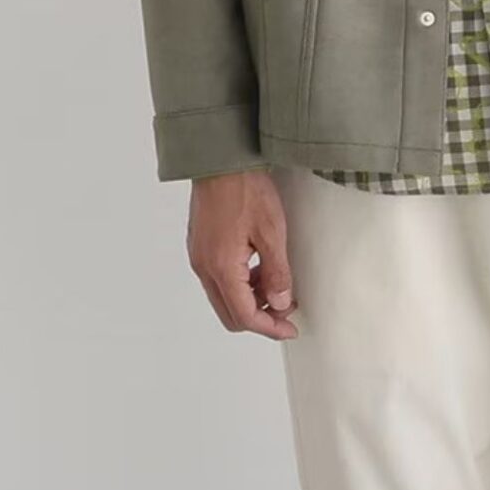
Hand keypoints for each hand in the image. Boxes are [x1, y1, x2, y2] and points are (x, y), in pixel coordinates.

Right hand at [186, 168, 298, 338]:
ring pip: (224, 298)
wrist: (220, 160)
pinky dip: (240, 285)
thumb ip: (276, 272)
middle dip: (260, 317)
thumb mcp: (272, 232)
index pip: (245, 316)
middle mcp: (204, 268)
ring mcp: (199, 257)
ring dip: (250, 301)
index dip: (270, 328)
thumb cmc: (245, 189)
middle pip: (230, 314)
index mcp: (221, 268)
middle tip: (286, 309)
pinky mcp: (200, 247)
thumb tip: (281, 302)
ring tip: (277, 286)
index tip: (290, 328)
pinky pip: (218, 280)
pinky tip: (259, 269)